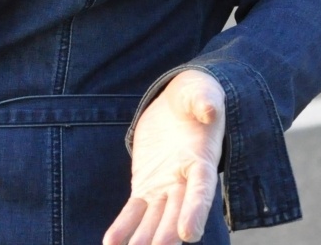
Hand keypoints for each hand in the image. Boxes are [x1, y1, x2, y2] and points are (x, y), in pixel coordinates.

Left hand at [105, 70, 226, 244]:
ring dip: (144, 237)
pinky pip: (134, 210)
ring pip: (155, 218)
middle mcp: (185, 182)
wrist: (177, 105)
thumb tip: (209, 110)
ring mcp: (165, 188)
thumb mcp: (199, 90)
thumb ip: (204, 100)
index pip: (201, 191)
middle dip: (167, 233)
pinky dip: (124, 227)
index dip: (195, 211)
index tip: (189, 234)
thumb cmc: (194, 96)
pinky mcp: (146, 187)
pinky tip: (111, 243)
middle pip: (177, 212)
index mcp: (202, 161)